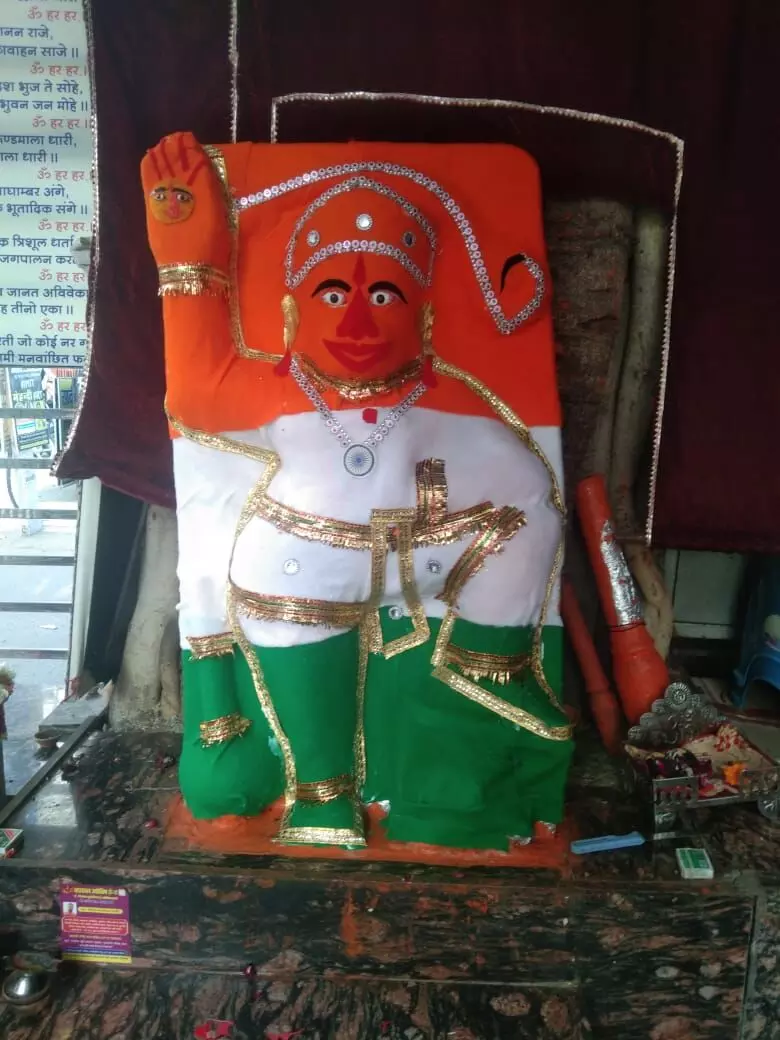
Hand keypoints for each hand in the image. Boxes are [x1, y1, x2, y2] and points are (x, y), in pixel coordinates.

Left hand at [141, 132, 230, 270]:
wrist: (191, 272)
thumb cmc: (213, 250)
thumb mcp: (221, 220)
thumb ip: (213, 196)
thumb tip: (206, 178)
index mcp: (206, 192)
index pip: (197, 162)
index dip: (192, 149)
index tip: (189, 138)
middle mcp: (184, 190)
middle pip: (177, 162)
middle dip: (175, 148)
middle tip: (174, 137)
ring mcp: (164, 198)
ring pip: (162, 167)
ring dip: (162, 154)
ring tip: (162, 144)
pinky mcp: (152, 208)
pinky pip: (149, 180)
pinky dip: (149, 166)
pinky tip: (148, 157)